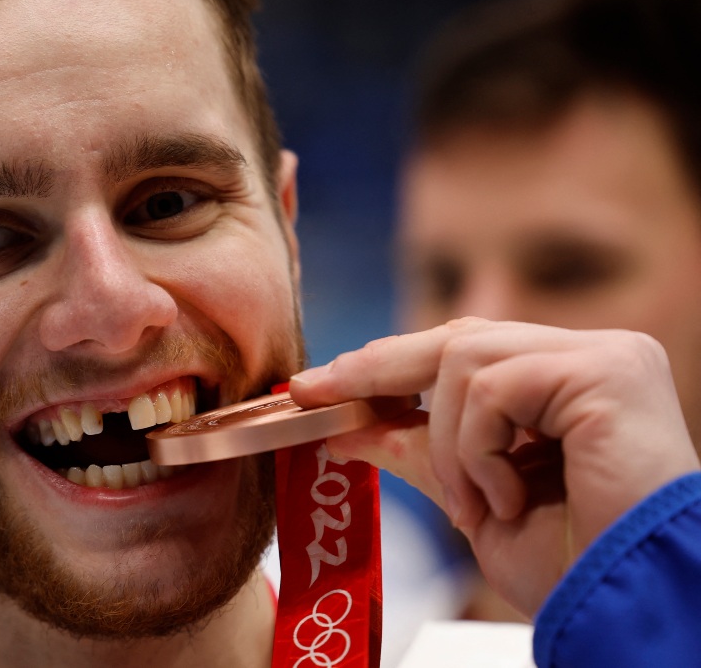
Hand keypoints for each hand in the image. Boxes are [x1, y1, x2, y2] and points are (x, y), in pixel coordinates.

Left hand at [288, 317, 699, 616]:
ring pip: (465, 362)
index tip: (320, 387)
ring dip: (450, 446)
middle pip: (459, 338)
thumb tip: (348, 427)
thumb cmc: (573, 563)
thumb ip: (422, 453)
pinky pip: (495, 389)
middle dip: (378, 372)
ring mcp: (605, 358)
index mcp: (567, 383)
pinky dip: (480, 451)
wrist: (628, 606)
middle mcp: (592, 357)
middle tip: (315, 393)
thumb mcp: (475, 500)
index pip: (463, 351)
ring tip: (476, 507)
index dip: (387, 366)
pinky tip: (509, 499)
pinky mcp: (608, 371)